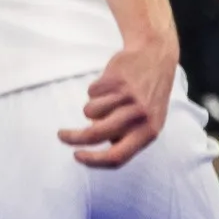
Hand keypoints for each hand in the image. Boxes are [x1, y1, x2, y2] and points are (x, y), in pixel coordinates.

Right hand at [59, 34, 176, 168]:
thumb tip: (96, 151)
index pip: (117, 157)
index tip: (76, 156)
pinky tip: (110, 83)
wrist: (156, 57)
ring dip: (91, 107)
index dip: (93, 160)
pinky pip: (92, 92)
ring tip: (105, 98)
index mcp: (149, 132)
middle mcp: (140, 117)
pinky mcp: (117, 80)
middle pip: (96, 134)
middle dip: (73, 137)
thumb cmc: (147, 95)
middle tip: (62, 135)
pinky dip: (95, 90)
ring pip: (90, 112)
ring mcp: (128, 98)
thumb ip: (126, 138)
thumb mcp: (146, 121)